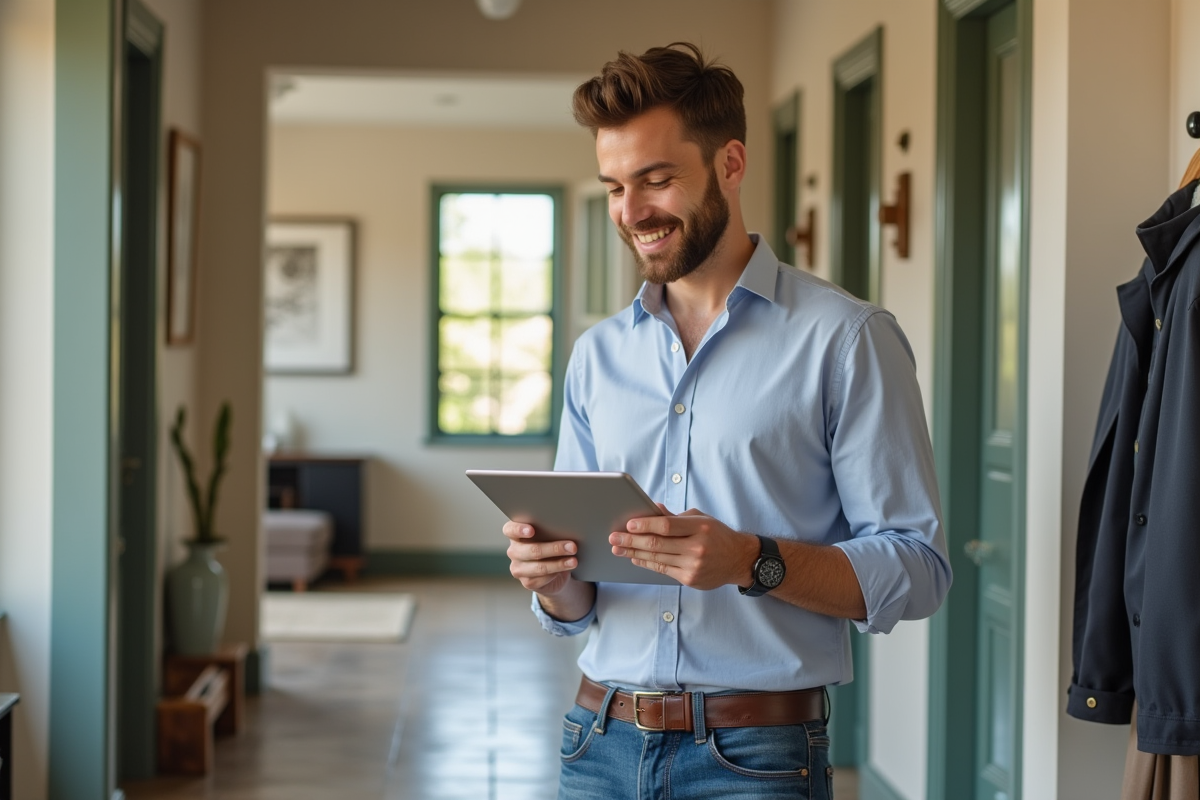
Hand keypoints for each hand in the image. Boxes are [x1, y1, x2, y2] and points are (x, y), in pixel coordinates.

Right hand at [503, 521, 578, 595]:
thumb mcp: (549, 535)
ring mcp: (518, 568)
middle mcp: (513, 551)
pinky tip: (567, 568)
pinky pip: (543, 578)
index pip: (510, 530)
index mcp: (515, 535)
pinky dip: (557, 572)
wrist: (553, 570)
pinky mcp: (527, 582)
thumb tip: (566, 528)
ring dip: (559, 564)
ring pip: (539, 567)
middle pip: (532, 550)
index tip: (532, 530)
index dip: (519, 529)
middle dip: (554, 548)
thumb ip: (550, 530)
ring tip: (574, 561)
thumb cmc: (550, 544)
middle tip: (572, 546)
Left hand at [609, 505, 757, 589]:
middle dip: (632, 540)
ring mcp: (693, 565)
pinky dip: (646, 563)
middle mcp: (697, 547)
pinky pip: (662, 570)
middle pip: (657, 544)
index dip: (645, 524)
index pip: (667, 526)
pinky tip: (635, 558)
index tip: (628, 523)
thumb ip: (675, 516)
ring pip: (657, 558)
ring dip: (634, 553)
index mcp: (700, 528)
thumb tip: (652, 508)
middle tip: (614, 537)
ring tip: (618, 548)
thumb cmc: (717, 535)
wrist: (739, 560)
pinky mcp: (690, 579)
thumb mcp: (701, 519)